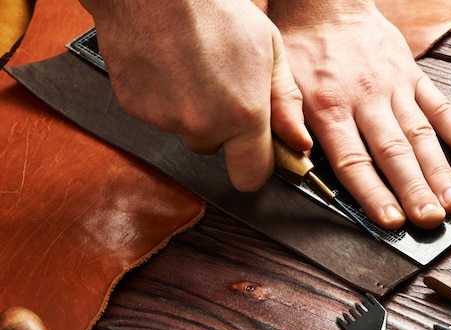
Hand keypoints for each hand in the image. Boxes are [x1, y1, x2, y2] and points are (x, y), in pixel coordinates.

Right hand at [78, 0, 311, 191]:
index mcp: (243, 114)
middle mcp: (204, 125)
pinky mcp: (137, 109)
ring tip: (195, 69)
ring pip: (187, 131)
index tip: (258, 153)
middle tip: (222, 88)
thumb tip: (298, 141)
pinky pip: (159, 116)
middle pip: (216, 150)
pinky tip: (171, 67)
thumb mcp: (269, 48)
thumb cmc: (213, 8)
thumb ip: (286, 101)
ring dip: (194, 112)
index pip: (251, 177)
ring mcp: (167, 120)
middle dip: (222, 130)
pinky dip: (165, 99)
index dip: (257, 166)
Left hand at [269, 1, 450, 228]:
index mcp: (328, 107)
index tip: (391, 221)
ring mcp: (394, 87)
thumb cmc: (302, 48)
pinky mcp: (413, 75)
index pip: (354, 160)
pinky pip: (440, 106)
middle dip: (414, 190)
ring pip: (421, 135)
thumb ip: (285, 120)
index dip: (373, 193)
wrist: (328, 3)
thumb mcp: (278, 82)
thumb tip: (299, 157)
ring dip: (439, 171)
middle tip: (431, 221)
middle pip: (393, 152)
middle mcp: (366, 99)